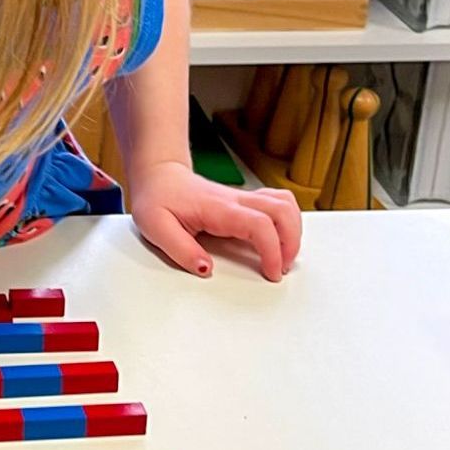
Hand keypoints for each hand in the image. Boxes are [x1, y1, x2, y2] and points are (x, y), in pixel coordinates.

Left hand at [126, 160, 300, 281]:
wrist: (157, 177)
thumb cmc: (156, 199)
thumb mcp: (156, 228)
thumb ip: (181, 250)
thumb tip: (205, 268)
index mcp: (218, 208)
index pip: (259, 224)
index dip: (272, 250)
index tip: (271, 272)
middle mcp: (236, 200)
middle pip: (282, 210)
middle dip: (291, 242)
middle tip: (281, 267)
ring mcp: (242, 198)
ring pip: (285, 203)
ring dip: (293, 230)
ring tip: (283, 256)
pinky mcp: (244, 201)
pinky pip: (277, 204)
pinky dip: (286, 222)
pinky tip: (279, 239)